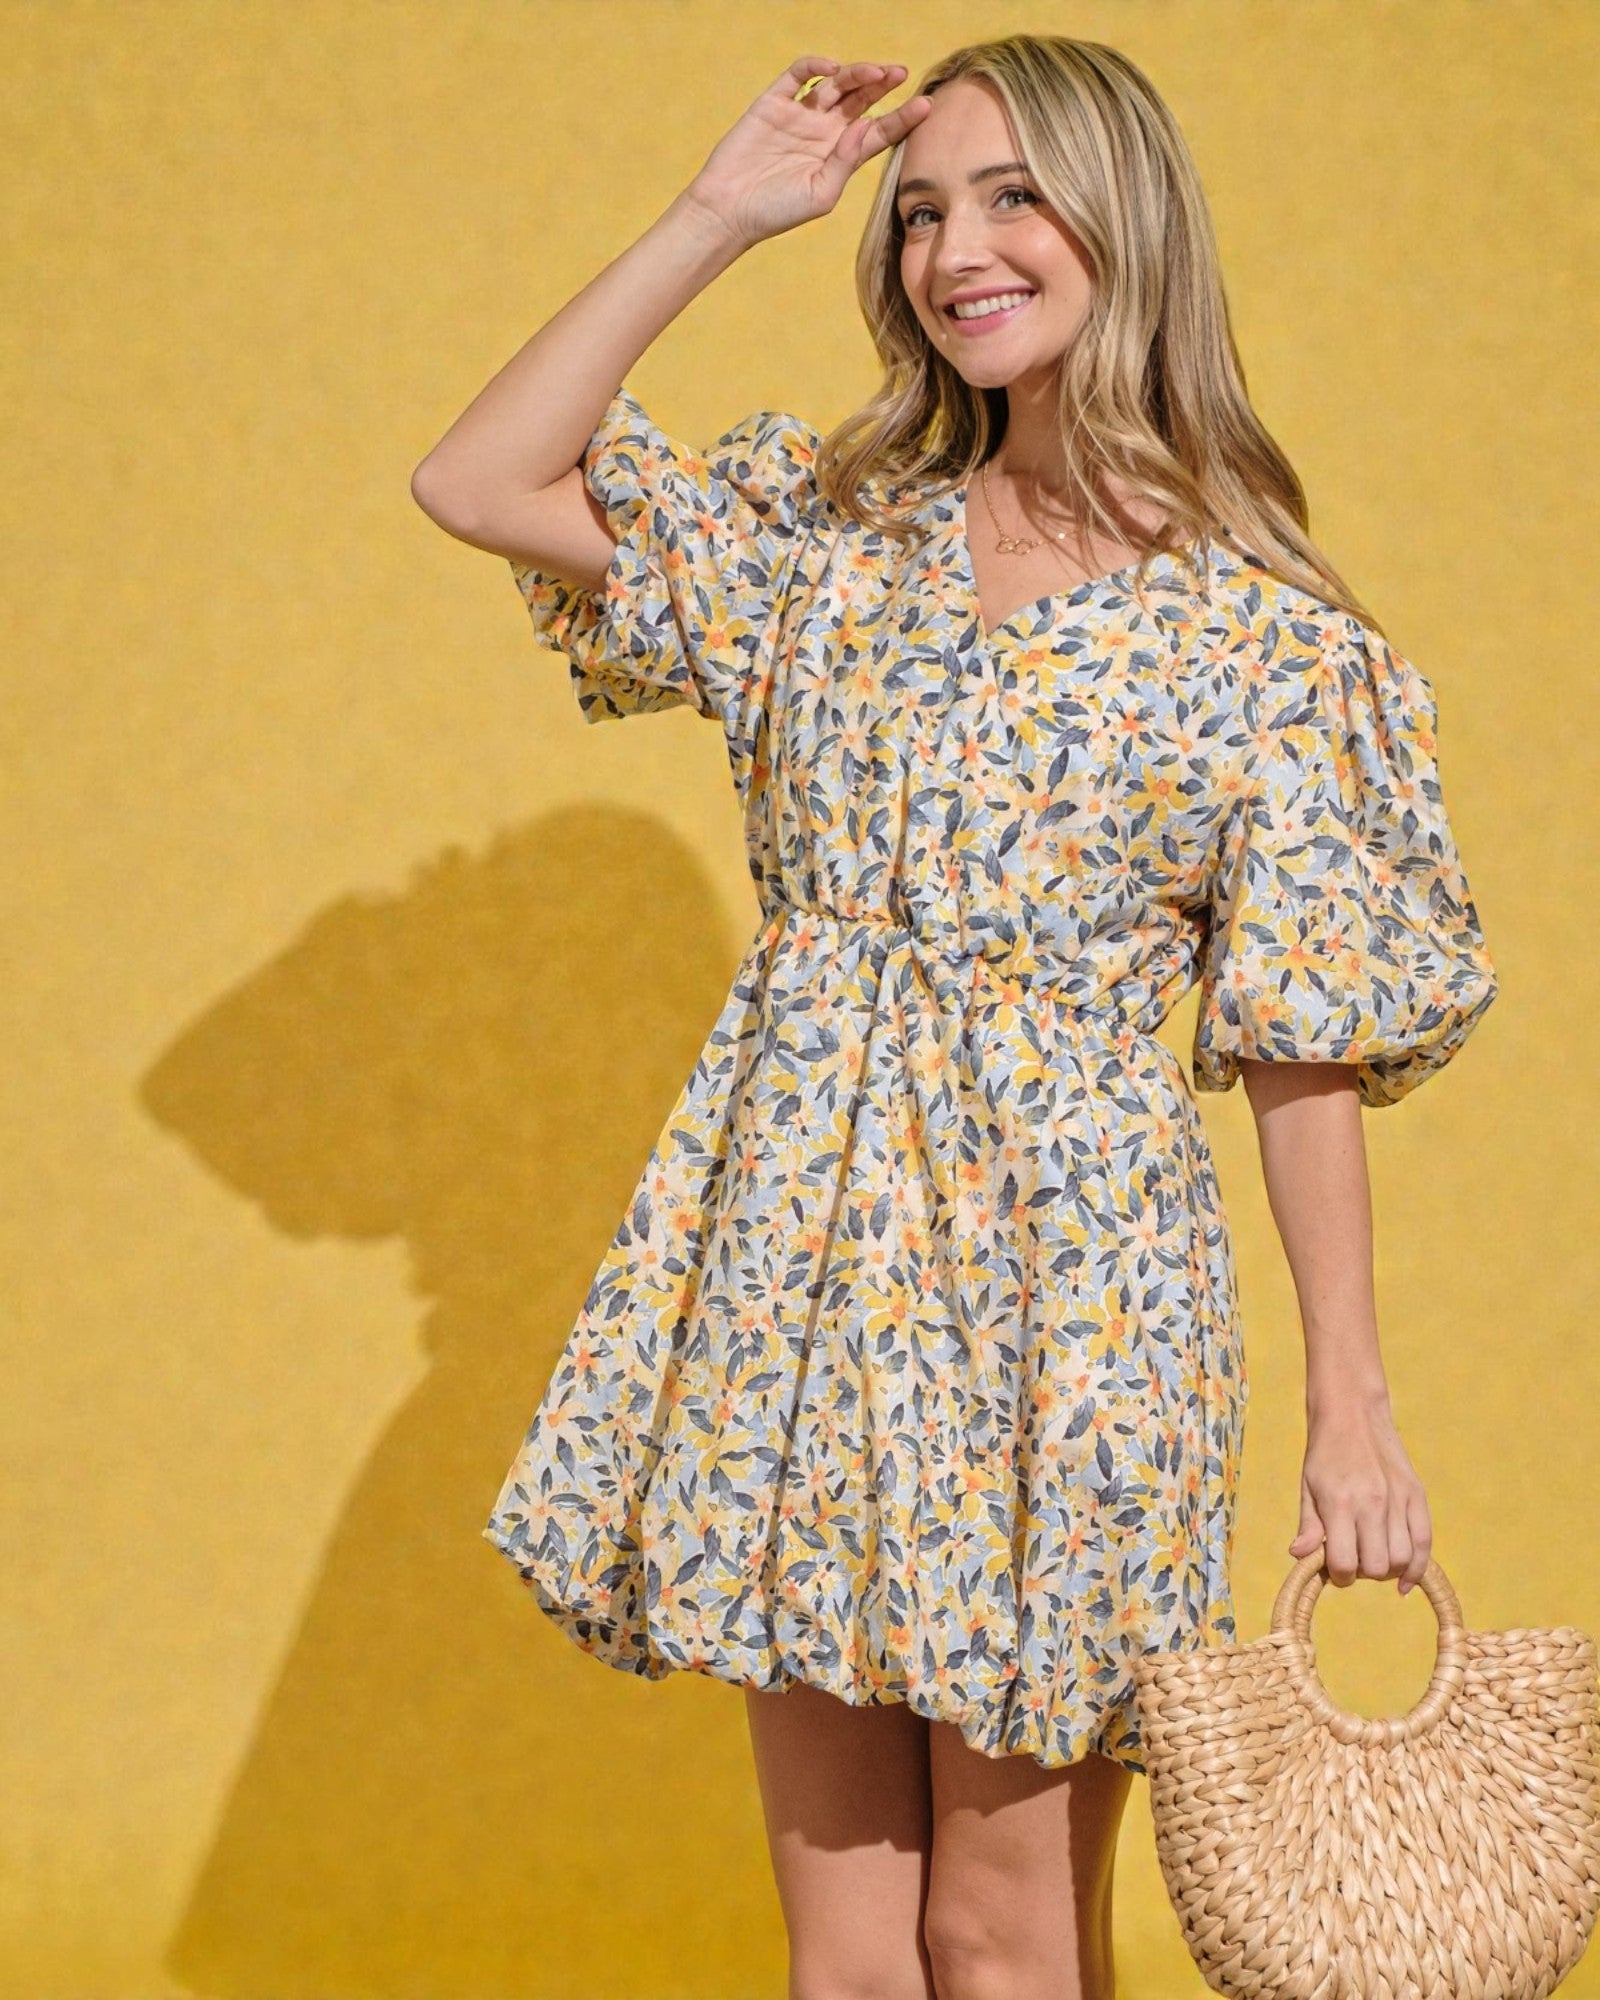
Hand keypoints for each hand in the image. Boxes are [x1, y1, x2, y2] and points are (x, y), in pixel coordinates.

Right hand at [681, 54, 931, 250]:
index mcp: (840, 156)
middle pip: (861, 99)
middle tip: (900, 72)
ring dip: (856, 74)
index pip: (879, 130)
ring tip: (874, 73)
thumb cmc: (777, 213)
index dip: (903, 118)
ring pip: (836, 84)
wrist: (729, 210)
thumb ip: (845, 162)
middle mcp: (824, 132)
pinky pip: (798, 75)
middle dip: (882, 84)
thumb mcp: (821, 195)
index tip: (926, 106)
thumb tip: (863, 127)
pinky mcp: (774, 103)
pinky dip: (815, 66)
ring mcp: (800, 115)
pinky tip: (831, 70)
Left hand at [1287, 1391, 1432, 1594]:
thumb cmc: (1324, 1453)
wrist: (1353, 1413)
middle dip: (1363, 1573)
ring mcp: (1399, 1499)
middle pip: (1376, 1567)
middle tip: (1354, 1558)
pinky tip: (1405, 1579)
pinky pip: (1425, 1542)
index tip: (1335, 1568)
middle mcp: (1373, 1504)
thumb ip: (1308, 1525)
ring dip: (1388, 1570)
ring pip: (1403, 1559)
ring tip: (1373, 1557)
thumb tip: (1300, 1557)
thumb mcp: (1307, 1487)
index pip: (1345, 1563)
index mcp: (1340, 1503)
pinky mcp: (1417, 1495)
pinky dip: (1417, 1567)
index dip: (1338, 1576)